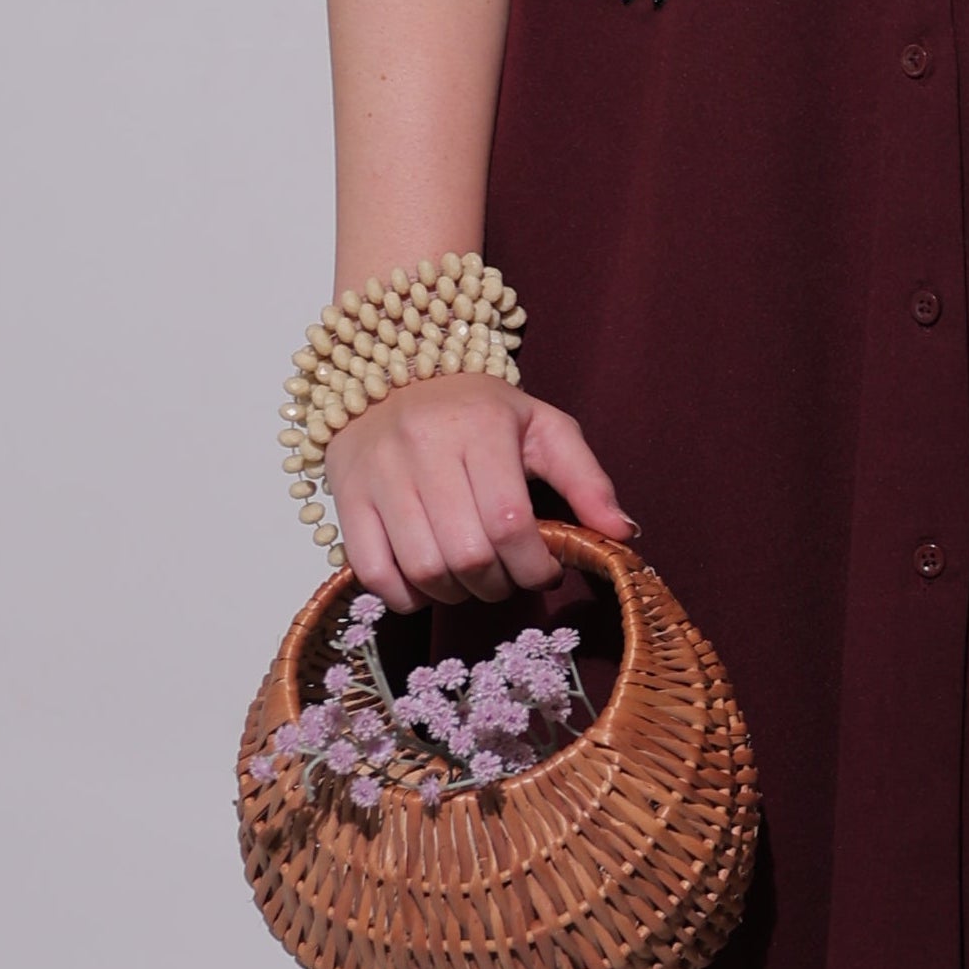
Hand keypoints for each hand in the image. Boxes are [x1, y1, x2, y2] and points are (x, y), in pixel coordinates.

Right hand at [324, 371, 633, 610]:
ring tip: (473, 580)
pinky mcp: (345, 496)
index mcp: (479, 426)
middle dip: (499, 584)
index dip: (534, 566)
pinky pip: (371, 571)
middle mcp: (422, 447)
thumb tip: (622, 534)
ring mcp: (378, 473)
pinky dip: (405, 596)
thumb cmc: (477, 411)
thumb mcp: (543, 428)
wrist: (393, 372)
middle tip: (509, 577)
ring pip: (422, 568)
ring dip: (457, 594)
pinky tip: (429, 585)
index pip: (509, 522)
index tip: (547, 572)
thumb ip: (587, 480)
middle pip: (467, 554)